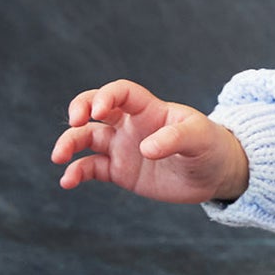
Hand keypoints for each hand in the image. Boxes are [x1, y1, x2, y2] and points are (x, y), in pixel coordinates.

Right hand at [51, 79, 248, 204]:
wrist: (215, 174)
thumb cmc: (211, 146)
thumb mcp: (200, 138)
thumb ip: (176, 139)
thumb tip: (146, 149)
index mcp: (150, 109)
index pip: (121, 92)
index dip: (106, 96)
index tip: (98, 112)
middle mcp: (131, 125)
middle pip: (94, 108)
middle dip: (78, 109)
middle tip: (75, 122)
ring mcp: (123, 147)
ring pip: (86, 138)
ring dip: (68, 143)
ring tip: (59, 157)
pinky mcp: (120, 171)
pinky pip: (90, 168)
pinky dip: (76, 172)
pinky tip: (67, 181)